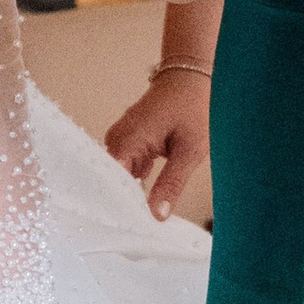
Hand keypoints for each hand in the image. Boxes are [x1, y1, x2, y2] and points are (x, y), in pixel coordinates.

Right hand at [105, 67, 210, 220]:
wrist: (192, 76)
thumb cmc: (194, 106)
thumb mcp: (189, 151)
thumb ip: (171, 184)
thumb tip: (156, 215)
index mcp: (128, 139)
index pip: (110, 180)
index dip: (116, 204)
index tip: (126, 226)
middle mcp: (117, 138)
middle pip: (110, 178)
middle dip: (123, 201)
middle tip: (136, 227)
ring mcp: (121, 137)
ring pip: (117, 173)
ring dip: (129, 191)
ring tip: (139, 217)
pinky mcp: (128, 138)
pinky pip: (125, 164)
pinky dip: (134, 179)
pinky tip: (144, 197)